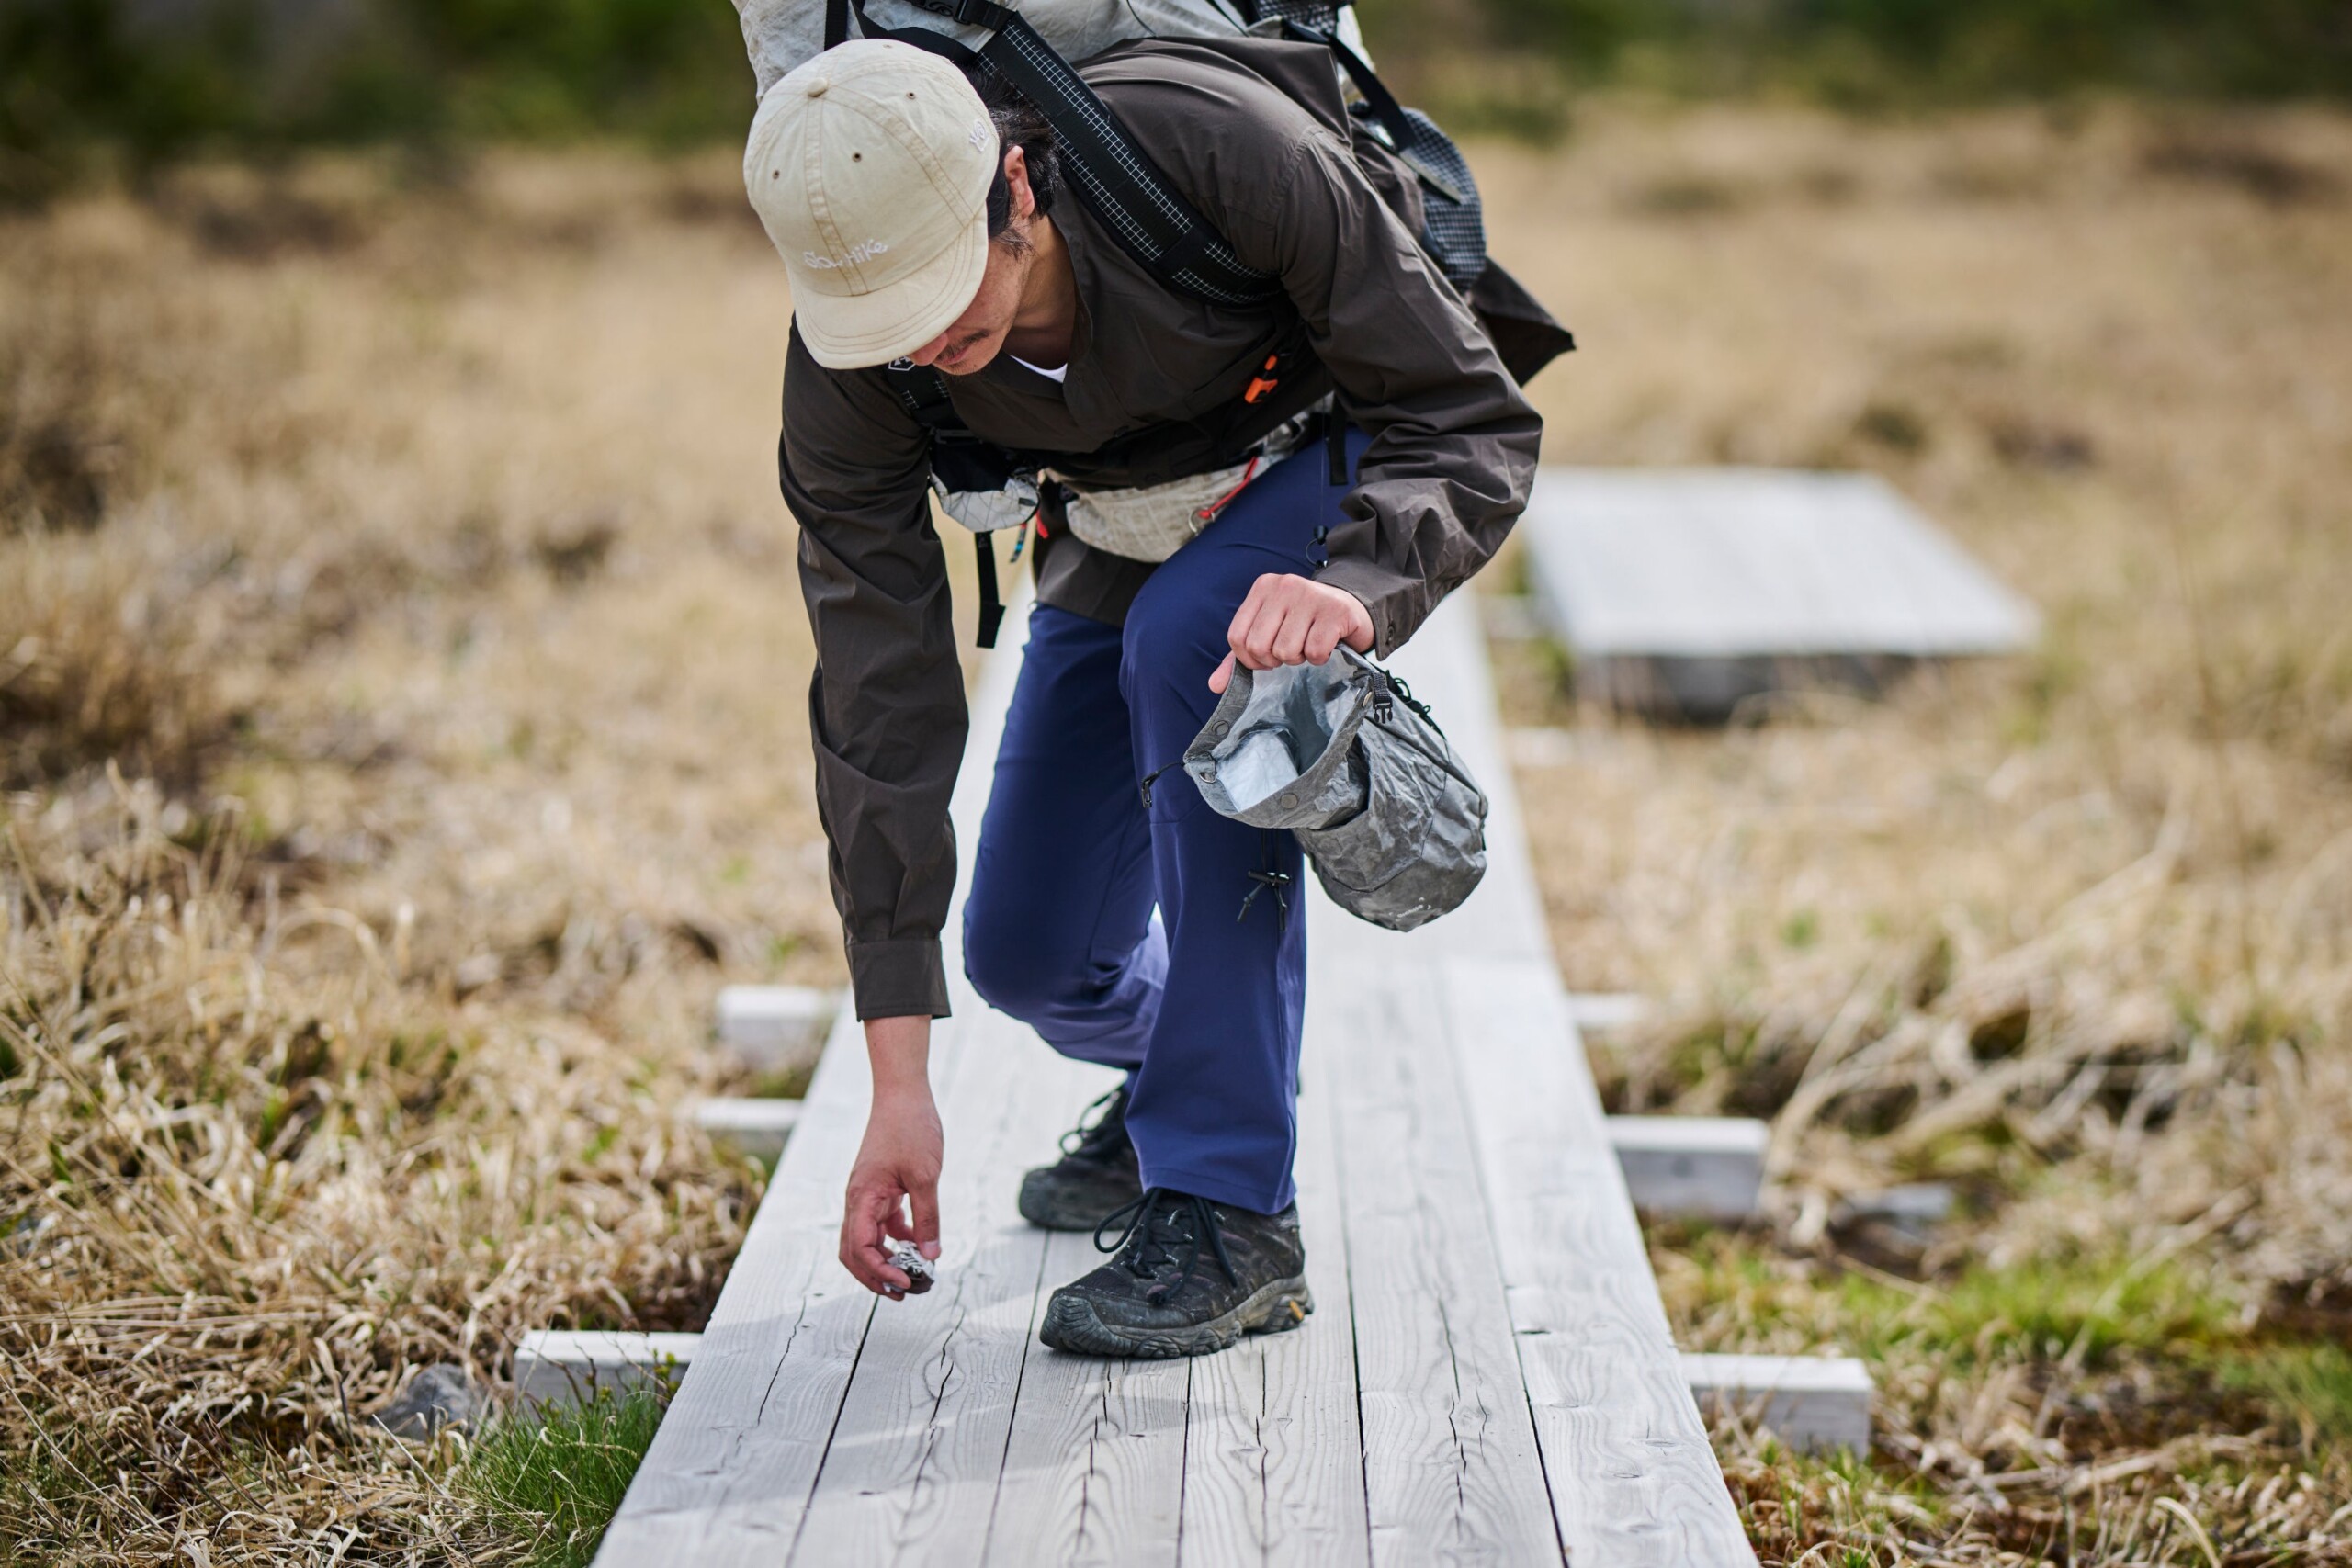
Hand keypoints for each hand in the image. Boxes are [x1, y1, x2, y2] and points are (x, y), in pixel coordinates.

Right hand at [840, 1017, 942, 1297]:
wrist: (902, 1094)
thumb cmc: (911, 1128)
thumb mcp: (925, 1176)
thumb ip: (927, 1218)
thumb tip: (930, 1256)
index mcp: (862, 1197)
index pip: (860, 1248)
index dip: (880, 1272)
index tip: (906, 1283)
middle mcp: (857, 1199)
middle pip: (854, 1252)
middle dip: (874, 1277)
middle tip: (903, 1293)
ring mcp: (866, 1194)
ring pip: (865, 1239)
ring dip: (883, 1261)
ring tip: (910, 1277)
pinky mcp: (878, 1188)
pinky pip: (879, 1222)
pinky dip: (893, 1239)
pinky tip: (915, 1244)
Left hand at [1209, 574, 1373, 693]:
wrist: (1352, 608)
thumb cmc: (1306, 623)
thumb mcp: (1271, 631)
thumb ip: (1241, 655)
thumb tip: (1215, 685)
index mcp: (1263, 588)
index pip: (1237, 637)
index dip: (1250, 659)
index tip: (1267, 659)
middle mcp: (1285, 586)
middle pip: (1259, 646)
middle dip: (1274, 660)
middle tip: (1290, 653)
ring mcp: (1311, 596)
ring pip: (1286, 651)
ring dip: (1299, 658)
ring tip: (1308, 645)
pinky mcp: (1335, 611)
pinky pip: (1314, 651)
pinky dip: (1319, 658)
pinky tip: (1325, 645)